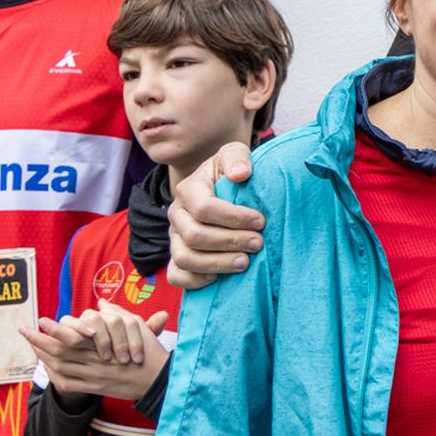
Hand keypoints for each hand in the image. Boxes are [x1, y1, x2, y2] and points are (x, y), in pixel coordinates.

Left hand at [22, 308, 169, 401]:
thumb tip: (101, 303)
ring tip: (31, 344)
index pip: (73, 336)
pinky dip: (54, 375)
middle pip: (59, 351)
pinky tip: (47, 365)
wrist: (159, 380)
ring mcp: (93, 377)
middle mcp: (95, 362)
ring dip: (42, 355)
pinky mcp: (94, 388)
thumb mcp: (138, 327)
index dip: (55, 328)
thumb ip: (117, 314)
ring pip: (60, 367)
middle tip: (23, 330)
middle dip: (39, 340)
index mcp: (106, 345)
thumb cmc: (150, 351)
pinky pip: (67, 383)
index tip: (41, 320)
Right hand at [167, 142, 262, 289]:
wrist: (222, 188)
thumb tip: (241, 174)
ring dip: (217, 263)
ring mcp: (174, 238)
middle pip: (194, 236)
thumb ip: (237, 158)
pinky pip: (177, 276)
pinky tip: (221, 276)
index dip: (234, 218)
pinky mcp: (177, 258)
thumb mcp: (234, 155)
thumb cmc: (231, 172)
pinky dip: (197, 280)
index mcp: (188, 190)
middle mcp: (176, 215)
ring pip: (185, 258)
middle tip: (258, 243)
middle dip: (230, 242)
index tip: (260, 221)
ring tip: (245, 262)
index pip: (204, 208)